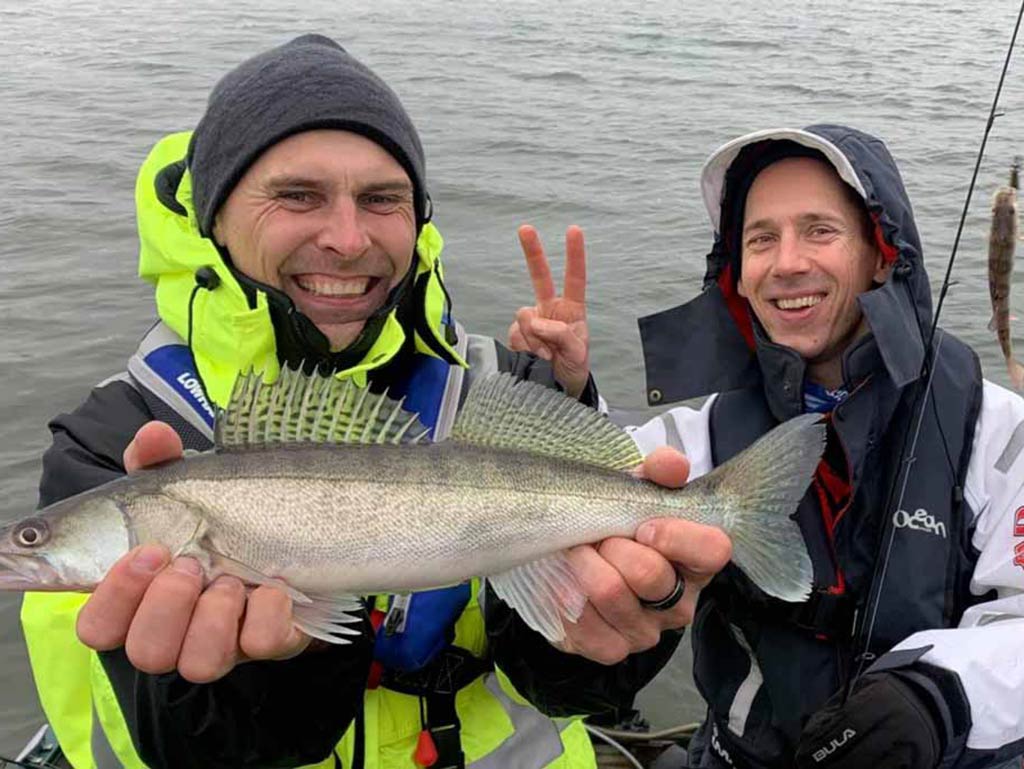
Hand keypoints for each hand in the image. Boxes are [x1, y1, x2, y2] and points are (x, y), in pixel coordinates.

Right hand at [75, 421, 311, 682]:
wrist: (297, 533)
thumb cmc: (223, 513)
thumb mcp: (187, 484)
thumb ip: (159, 461)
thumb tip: (152, 434)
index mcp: (141, 598)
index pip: (96, 627)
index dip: (112, 598)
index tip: (149, 551)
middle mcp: (177, 630)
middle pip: (142, 651)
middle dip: (166, 604)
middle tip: (191, 562)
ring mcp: (224, 642)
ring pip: (197, 663)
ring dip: (213, 614)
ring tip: (231, 575)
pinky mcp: (271, 642)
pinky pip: (262, 645)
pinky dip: (268, 611)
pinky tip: (274, 585)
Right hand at [508, 224, 589, 397]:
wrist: (558, 390)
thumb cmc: (574, 368)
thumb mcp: (578, 353)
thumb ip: (560, 333)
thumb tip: (534, 320)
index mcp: (571, 310)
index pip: (574, 279)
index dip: (574, 255)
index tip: (573, 230)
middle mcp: (550, 310)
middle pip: (540, 276)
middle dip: (532, 252)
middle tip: (525, 228)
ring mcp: (532, 322)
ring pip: (523, 316)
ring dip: (534, 338)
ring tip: (547, 356)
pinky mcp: (517, 335)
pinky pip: (514, 334)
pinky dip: (524, 347)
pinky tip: (533, 358)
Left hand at [557, 447, 732, 663]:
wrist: (573, 563)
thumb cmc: (616, 525)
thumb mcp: (636, 491)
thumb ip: (657, 472)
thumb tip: (670, 464)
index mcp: (696, 560)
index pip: (714, 550)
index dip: (675, 535)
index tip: (643, 525)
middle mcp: (679, 601)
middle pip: (651, 574)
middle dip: (613, 546)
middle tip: (597, 534)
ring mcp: (647, 630)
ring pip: (613, 594)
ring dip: (584, 563)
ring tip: (575, 550)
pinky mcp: (612, 649)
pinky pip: (589, 628)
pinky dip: (568, 597)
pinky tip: (566, 582)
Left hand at [794, 672, 941, 768]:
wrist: (928, 699)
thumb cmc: (881, 695)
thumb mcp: (857, 691)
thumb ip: (833, 712)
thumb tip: (808, 739)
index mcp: (881, 699)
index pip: (849, 724)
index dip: (825, 743)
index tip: (803, 756)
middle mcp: (899, 724)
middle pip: (862, 755)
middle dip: (833, 766)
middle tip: (811, 768)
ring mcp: (912, 748)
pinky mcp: (919, 764)